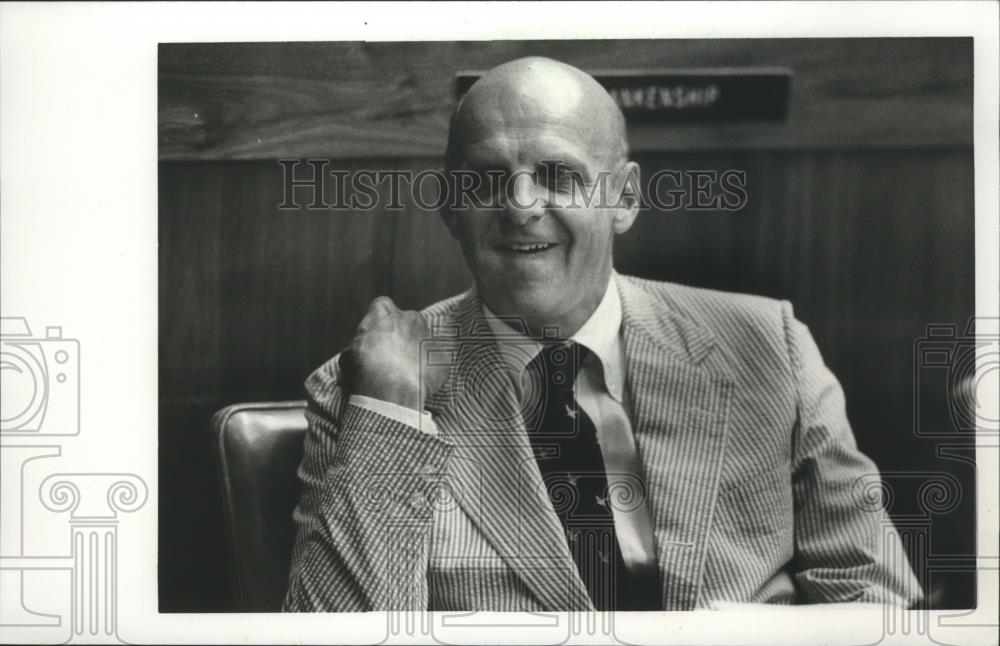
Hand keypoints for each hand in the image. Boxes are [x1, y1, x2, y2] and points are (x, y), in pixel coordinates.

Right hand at [338, 296, 449, 410]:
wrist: (389, 394)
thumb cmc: (364, 372)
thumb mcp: (348, 355)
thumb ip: (359, 346)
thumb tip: (358, 352)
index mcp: (385, 312)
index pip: (381, 306)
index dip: (378, 322)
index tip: (375, 337)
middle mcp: (411, 318)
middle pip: (407, 321)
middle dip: (401, 335)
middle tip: (391, 357)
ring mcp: (429, 336)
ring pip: (423, 340)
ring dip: (416, 352)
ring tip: (404, 374)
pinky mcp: (442, 357)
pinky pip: (435, 360)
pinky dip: (428, 369)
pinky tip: (417, 383)